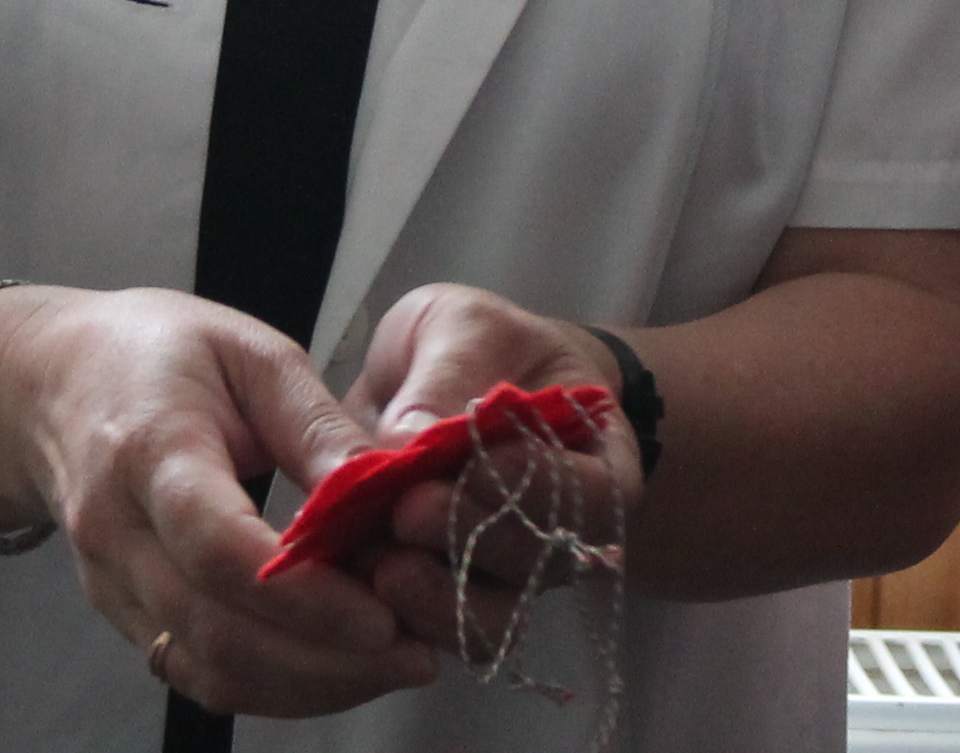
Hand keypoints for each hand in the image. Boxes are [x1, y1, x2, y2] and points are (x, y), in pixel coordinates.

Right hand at [0, 285, 439, 716]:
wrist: (54, 382)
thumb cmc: (159, 353)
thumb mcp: (249, 351)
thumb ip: (315, 425)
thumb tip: (388, 487)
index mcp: (148, 450)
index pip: (218, 548)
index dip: (304, 596)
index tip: (385, 614)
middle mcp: (116, 533)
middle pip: (217, 630)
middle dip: (327, 660)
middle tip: (416, 653)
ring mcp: (112, 585)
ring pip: (209, 670)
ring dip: (310, 686)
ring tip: (392, 664)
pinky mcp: (124, 616)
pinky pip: (198, 674)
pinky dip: (274, 687)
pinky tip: (337, 667)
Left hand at [339, 284, 640, 660]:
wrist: (453, 382)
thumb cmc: (480, 345)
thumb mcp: (468, 327)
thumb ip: (450, 371)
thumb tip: (408, 436)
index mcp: (599, 463)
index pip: (592, 494)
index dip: (531, 486)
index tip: (466, 464)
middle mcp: (567, 537)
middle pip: (536, 563)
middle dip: (467, 538)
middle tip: (406, 510)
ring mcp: (511, 579)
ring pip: (491, 617)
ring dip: (434, 596)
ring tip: (382, 564)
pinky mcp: (453, 602)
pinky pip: (440, 633)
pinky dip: (400, 616)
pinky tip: (361, 582)